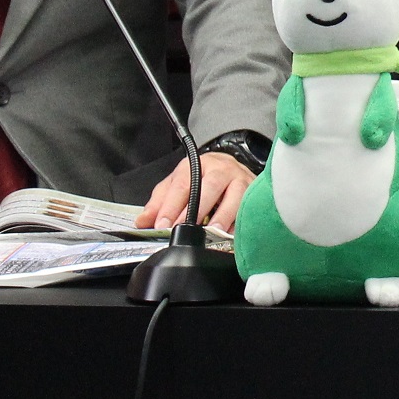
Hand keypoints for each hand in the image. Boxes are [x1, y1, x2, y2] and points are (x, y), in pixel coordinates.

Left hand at [137, 154, 254, 233]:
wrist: (234, 167)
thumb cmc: (204, 178)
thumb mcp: (179, 183)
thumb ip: (160, 201)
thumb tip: (143, 221)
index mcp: (198, 165)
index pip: (182, 184)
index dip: (171, 205)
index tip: (162, 224)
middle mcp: (221, 169)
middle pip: (209, 186)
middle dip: (196, 210)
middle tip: (184, 229)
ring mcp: (241, 179)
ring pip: (234, 195)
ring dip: (222, 216)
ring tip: (212, 231)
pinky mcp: (255, 192)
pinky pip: (250, 207)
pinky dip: (241, 221)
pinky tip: (233, 233)